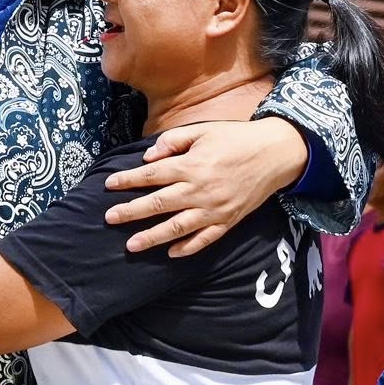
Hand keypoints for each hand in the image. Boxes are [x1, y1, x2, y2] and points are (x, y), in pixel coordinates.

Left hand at [105, 117, 306, 256]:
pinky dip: (188, 248)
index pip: (151, 175)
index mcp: (191, 166)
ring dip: (152, 237)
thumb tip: (148, 158)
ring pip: (176, 228)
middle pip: (157, 205)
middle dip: (130, 212)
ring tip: (131, 245)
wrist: (274, 154)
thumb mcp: (203, 130)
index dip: (127, 180)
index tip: (109, 185)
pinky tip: (171, 253)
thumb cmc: (236, 138)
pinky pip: (205, 239)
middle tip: (109, 218)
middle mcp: (199, 190)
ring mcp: (214, 210)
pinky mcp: (228, 221)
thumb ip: (173, 141)